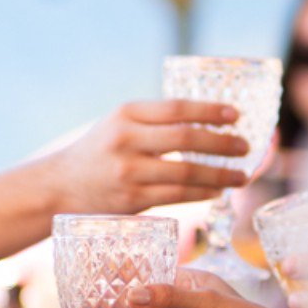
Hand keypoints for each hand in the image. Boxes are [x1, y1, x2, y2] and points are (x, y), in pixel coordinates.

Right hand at [41, 99, 250, 214]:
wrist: (61, 186)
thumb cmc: (99, 151)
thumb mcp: (119, 124)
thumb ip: (155, 121)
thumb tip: (210, 122)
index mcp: (126, 113)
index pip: (177, 108)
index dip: (211, 111)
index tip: (237, 114)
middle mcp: (126, 140)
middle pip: (186, 138)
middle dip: (222, 143)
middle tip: (245, 146)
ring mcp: (128, 171)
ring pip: (186, 172)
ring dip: (220, 174)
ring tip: (241, 175)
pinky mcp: (132, 199)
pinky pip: (177, 196)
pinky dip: (202, 193)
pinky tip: (217, 190)